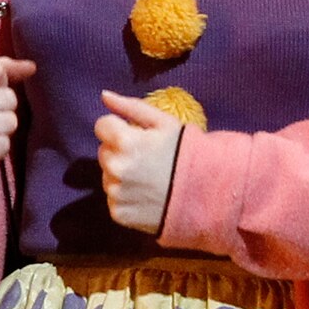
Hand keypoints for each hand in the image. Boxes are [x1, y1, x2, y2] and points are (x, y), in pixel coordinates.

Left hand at [92, 91, 187, 236]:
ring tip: (148, 178)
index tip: (137, 136)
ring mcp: (116, 193)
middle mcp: (115, 168)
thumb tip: (104, 95)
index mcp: (124, 141)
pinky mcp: (119, 213)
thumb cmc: (187, 153)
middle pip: (103, 151)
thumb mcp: (164, 122)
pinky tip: (147, 195)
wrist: (206, 194)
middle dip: (119, 151)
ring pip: (107, 176)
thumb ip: (131, 107)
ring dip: (121, 175)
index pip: (101, 125)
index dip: (119, 128)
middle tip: (146, 158)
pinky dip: (126, 197)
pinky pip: (114, 199)